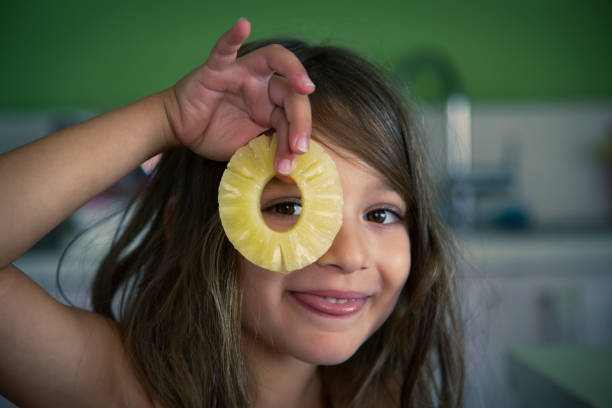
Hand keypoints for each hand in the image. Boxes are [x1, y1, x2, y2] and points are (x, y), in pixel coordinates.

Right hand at [164, 18, 314, 174]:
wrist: (181, 130)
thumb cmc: (215, 134)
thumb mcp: (247, 148)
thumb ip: (268, 151)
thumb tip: (292, 169)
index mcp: (272, 106)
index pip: (293, 117)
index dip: (297, 138)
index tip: (295, 161)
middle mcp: (262, 86)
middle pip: (291, 92)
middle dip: (300, 120)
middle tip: (299, 147)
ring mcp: (241, 73)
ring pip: (273, 60)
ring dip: (293, 70)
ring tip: (305, 86)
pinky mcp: (216, 68)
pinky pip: (224, 49)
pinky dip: (232, 36)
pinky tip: (243, 25)